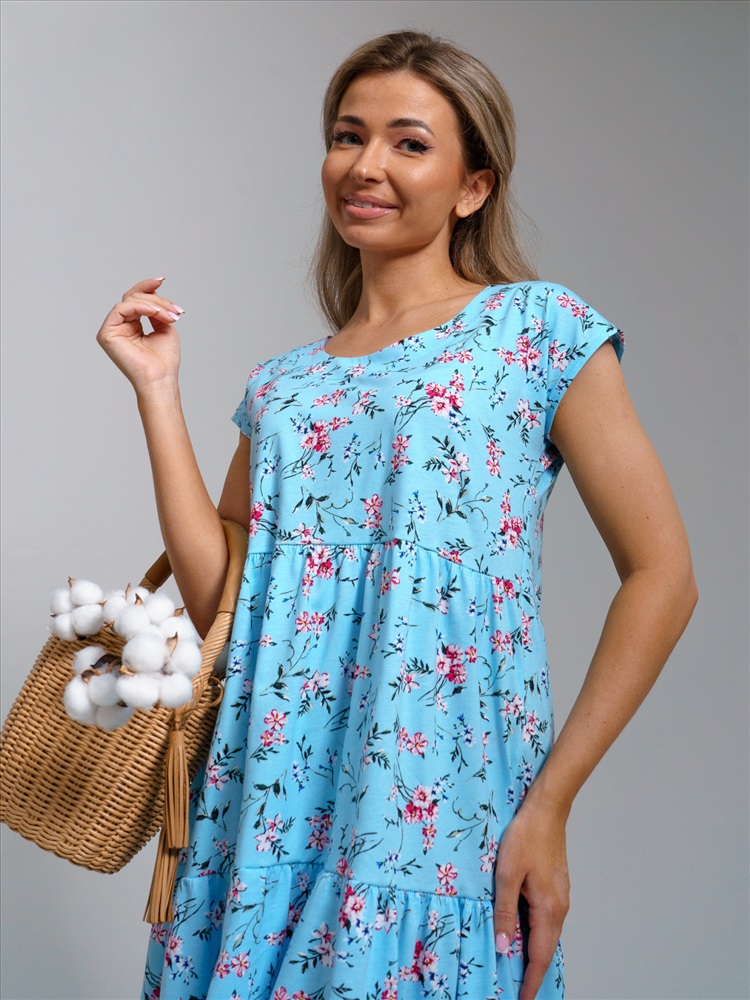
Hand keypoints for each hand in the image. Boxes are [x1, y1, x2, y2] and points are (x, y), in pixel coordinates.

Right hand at [96, 277, 184, 393]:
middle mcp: (119, 326)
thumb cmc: (164, 360)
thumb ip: (157, 310)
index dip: (147, 287)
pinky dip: (141, 307)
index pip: (135, 299)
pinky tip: (156, 313)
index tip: (161, 279)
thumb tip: (153, 293)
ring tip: (170, 315)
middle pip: (133, 297)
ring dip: (153, 304)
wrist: (160, 378)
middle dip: (157, 299)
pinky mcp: (106, 334)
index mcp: (131, 326)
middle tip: (175, 310)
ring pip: (129, 300)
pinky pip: (122, 308)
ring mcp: (111, 329)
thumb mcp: (164, 327)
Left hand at [493, 796, 569, 998]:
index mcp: (549, 909)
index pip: (540, 957)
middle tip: (515, 987)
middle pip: (546, 949)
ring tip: (514, 966)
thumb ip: (504, 912)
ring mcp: (560, 897)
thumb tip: (504, 947)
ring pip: (546, 934)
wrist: (547, 810)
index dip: (531, 982)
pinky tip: (521, 932)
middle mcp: (559, 908)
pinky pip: (546, 919)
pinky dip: (535, 933)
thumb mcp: (506, 874)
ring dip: (533, 952)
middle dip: (532, 972)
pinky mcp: (556, 888)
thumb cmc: (526, 837)